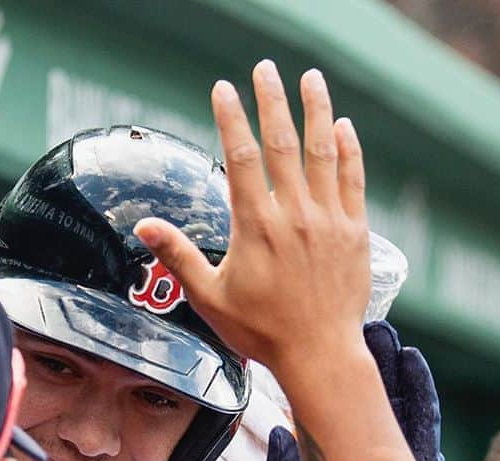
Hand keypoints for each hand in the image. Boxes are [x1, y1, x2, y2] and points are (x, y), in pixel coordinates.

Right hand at [132, 61, 370, 379]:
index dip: (230, 118)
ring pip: (321, 151)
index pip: (240, 157)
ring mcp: (328, 219)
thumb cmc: (260, 331)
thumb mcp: (209, 297)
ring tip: (309, 78)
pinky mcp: (354, 231)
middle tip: (264, 69)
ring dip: (314, 110)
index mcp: (255, 226)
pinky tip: (341, 126)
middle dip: (271, 100)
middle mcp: (293, 214)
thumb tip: (145, 227)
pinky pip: (352, 178)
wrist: (318, 353)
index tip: (223, 89)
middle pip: (281, 142)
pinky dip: (347, 149)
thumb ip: (178, 256)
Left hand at [265, 320, 448, 460]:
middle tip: (356, 324)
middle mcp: (369, 456)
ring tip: (382, 331)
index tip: (318, 346)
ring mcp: (398, 459)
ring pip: (397, 401)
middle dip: (364, 361)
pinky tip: (410, 360)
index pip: (332, 411)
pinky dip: (419, 388)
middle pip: (368, 397)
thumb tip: (278, 433)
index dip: (328, 379)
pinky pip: (422, 421)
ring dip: (392, 365)